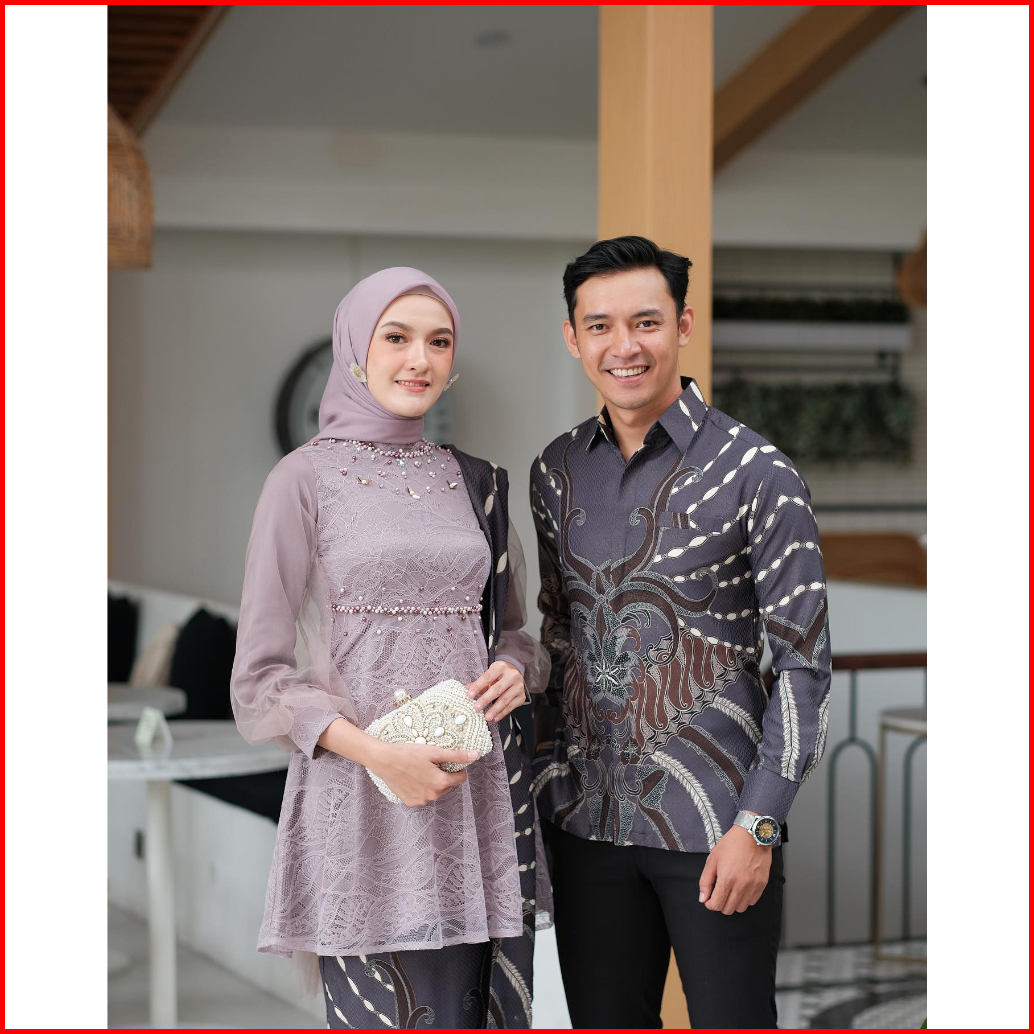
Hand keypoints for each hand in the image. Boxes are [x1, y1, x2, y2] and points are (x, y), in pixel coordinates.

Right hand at [364, 740, 478, 807]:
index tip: (446, 761)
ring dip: (432, 782)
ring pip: (435, 791)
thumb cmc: (408, 753)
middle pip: (447, 785)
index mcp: (441, 783)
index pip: (460, 778)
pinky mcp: (411, 802)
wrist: (384, 760)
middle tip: (430, 763)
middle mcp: (433, 795)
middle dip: (443, 775)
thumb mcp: (434, 752)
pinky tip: (413, 778)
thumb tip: (475, 755)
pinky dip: (421, 788)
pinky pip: (423, 796)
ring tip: (420, 770)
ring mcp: (421, 801)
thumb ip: (456, 756)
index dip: (456, 768)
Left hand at [467, 661, 525, 721]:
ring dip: (495, 710)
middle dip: (486, 699)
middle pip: (497, 689)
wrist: (514, 675)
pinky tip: (495, 718)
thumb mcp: (489, 675)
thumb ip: (479, 683)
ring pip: (505, 700)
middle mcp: (512, 675)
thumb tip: (467, 689)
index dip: (478, 687)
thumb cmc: (498, 676)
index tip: (470, 696)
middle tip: (476, 708)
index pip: (487, 677)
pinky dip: (502, 713)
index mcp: (500, 667)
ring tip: (486, 717)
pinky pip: (511, 707)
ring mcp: (518, 686)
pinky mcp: (521, 696)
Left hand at [698, 824, 772, 914]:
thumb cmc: (732, 844)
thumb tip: (703, 897)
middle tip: (719, 893)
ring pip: (741, 908)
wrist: (753, 834)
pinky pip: (752, 902)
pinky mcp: (762, 885)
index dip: (709, 904)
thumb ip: (705, 880)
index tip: (709, 899)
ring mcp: (753, 886)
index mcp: (726, 879)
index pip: (716, 905)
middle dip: (720, 904)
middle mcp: (741, 885)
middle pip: (728, 909)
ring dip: (733, 903)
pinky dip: (745, 899)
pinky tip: (741, 888)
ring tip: (730, 890)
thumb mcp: (712, 859)